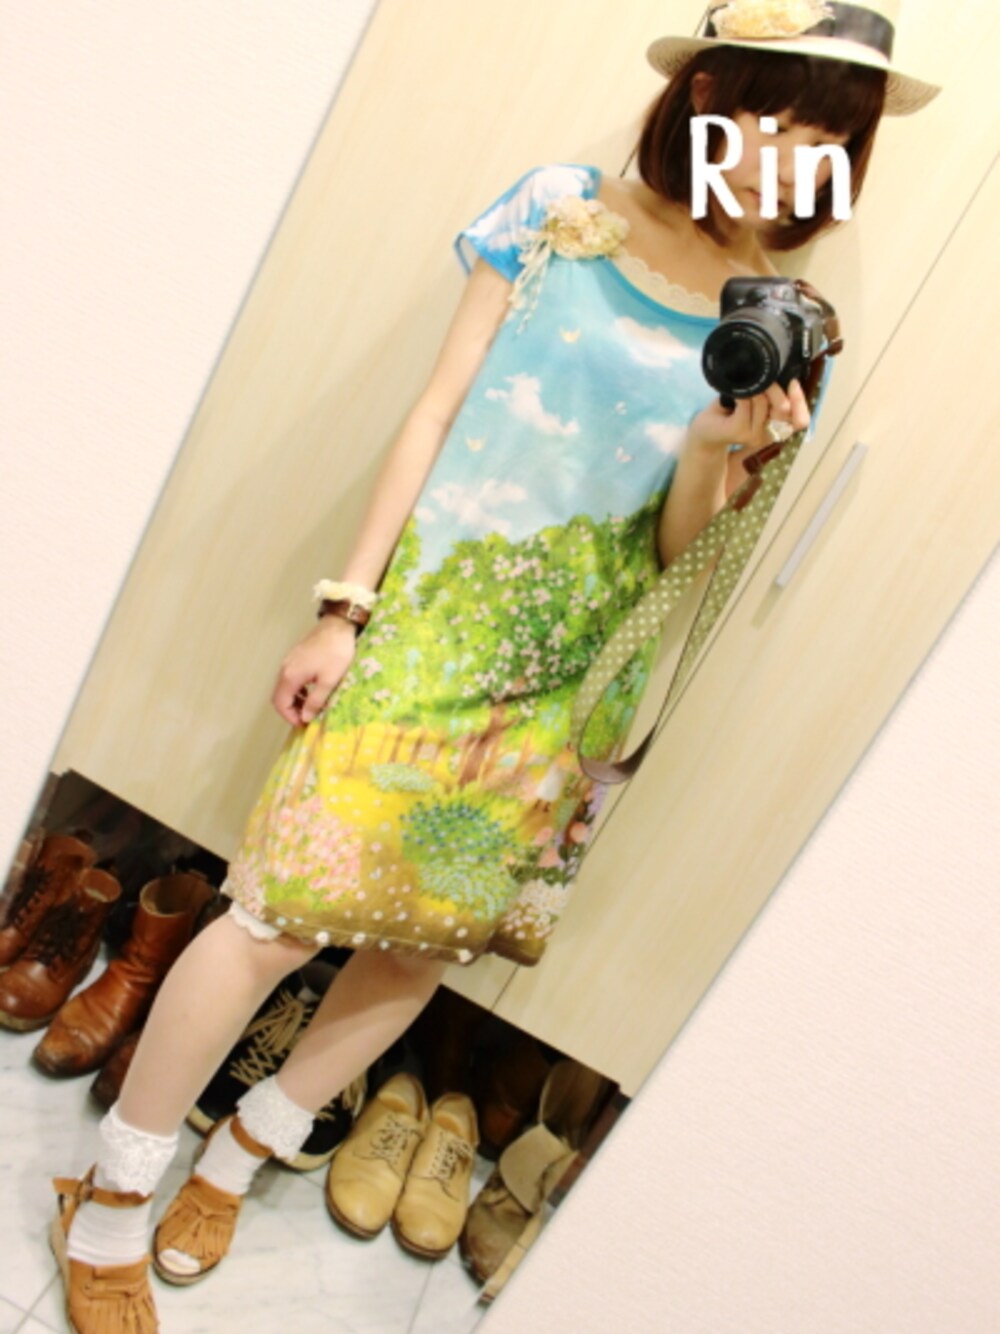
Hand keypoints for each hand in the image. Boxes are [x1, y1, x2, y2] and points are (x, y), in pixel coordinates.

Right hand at [271, 616, 357, 726]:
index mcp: (290, 676)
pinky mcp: (295, 657)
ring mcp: (289, 661)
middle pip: (279, 696)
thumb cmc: (336, 652)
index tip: (304, 724)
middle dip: (291, 710)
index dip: (290, 717)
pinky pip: (290, 678)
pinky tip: (311, 691)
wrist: (338, 625)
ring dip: (294, 700)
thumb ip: (315, 701)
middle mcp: (284, 669)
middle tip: (307, 718)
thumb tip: (305, 718)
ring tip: (311, 707)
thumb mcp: (329, 680)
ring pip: (284, 687)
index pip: (280, 703)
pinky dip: (297, 689)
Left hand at [688, 378, 809, 453]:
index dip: (800, 402)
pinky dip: (741, 394)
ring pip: (764, 403)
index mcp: (777, 427)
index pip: (800, 421)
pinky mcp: (738, 431)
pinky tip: (735, 395)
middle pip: (784, 409)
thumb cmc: (732, 411)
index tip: (793, 384)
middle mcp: (768, 434)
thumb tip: (783, 373)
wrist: (706, 428)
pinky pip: (746, 404)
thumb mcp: (757, 401)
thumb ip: (772, 395)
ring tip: (746, 388)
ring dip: (756, 389)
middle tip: (765, 381)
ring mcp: (753, 435)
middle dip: (776, 389)